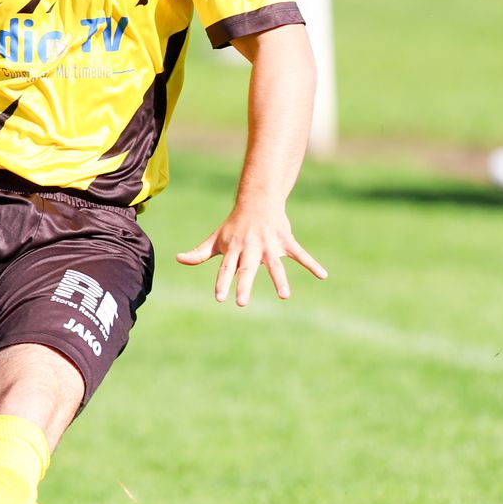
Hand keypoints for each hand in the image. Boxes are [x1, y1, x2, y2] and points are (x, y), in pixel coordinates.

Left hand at [175, 200, 326, 305]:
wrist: (257, 201)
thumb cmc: (234, 225)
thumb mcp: (216, 238)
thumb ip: (199, 253)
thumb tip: (178, 259)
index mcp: (234, 249)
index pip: (226, 268)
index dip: (222, 282)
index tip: (219, 298)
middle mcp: (251, 248)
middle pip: (247, 270)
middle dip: (244, 285)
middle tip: (241, 302)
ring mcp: (270, 245)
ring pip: (275, 265)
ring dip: (280, 280)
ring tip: (285, 295)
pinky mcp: (286, 241)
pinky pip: (301, 254)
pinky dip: (313, 264)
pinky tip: (323, 275)